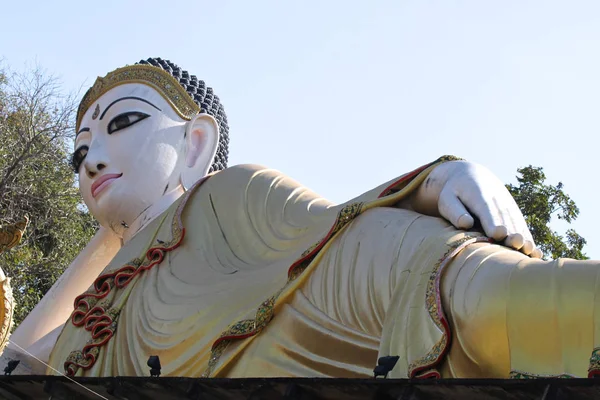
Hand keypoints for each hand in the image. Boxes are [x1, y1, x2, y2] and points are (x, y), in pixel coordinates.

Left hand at [409, 160, 541, 257]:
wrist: (470, 176)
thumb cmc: (454, 192)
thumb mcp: (447, 199)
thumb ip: (454, 211)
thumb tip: (466, 223)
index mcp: (478, 194)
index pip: (485, 209)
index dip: (492, 221)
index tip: (498, 233)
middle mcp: (497, 199)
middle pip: (504, 218)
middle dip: (511, 231)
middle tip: (517, 244)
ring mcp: (507, 205)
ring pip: (515, 222)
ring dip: (523, 236)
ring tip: (529, 250)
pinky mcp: (513, 212)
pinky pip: (521, 226)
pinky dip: (528, 237)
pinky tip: (535, 252)